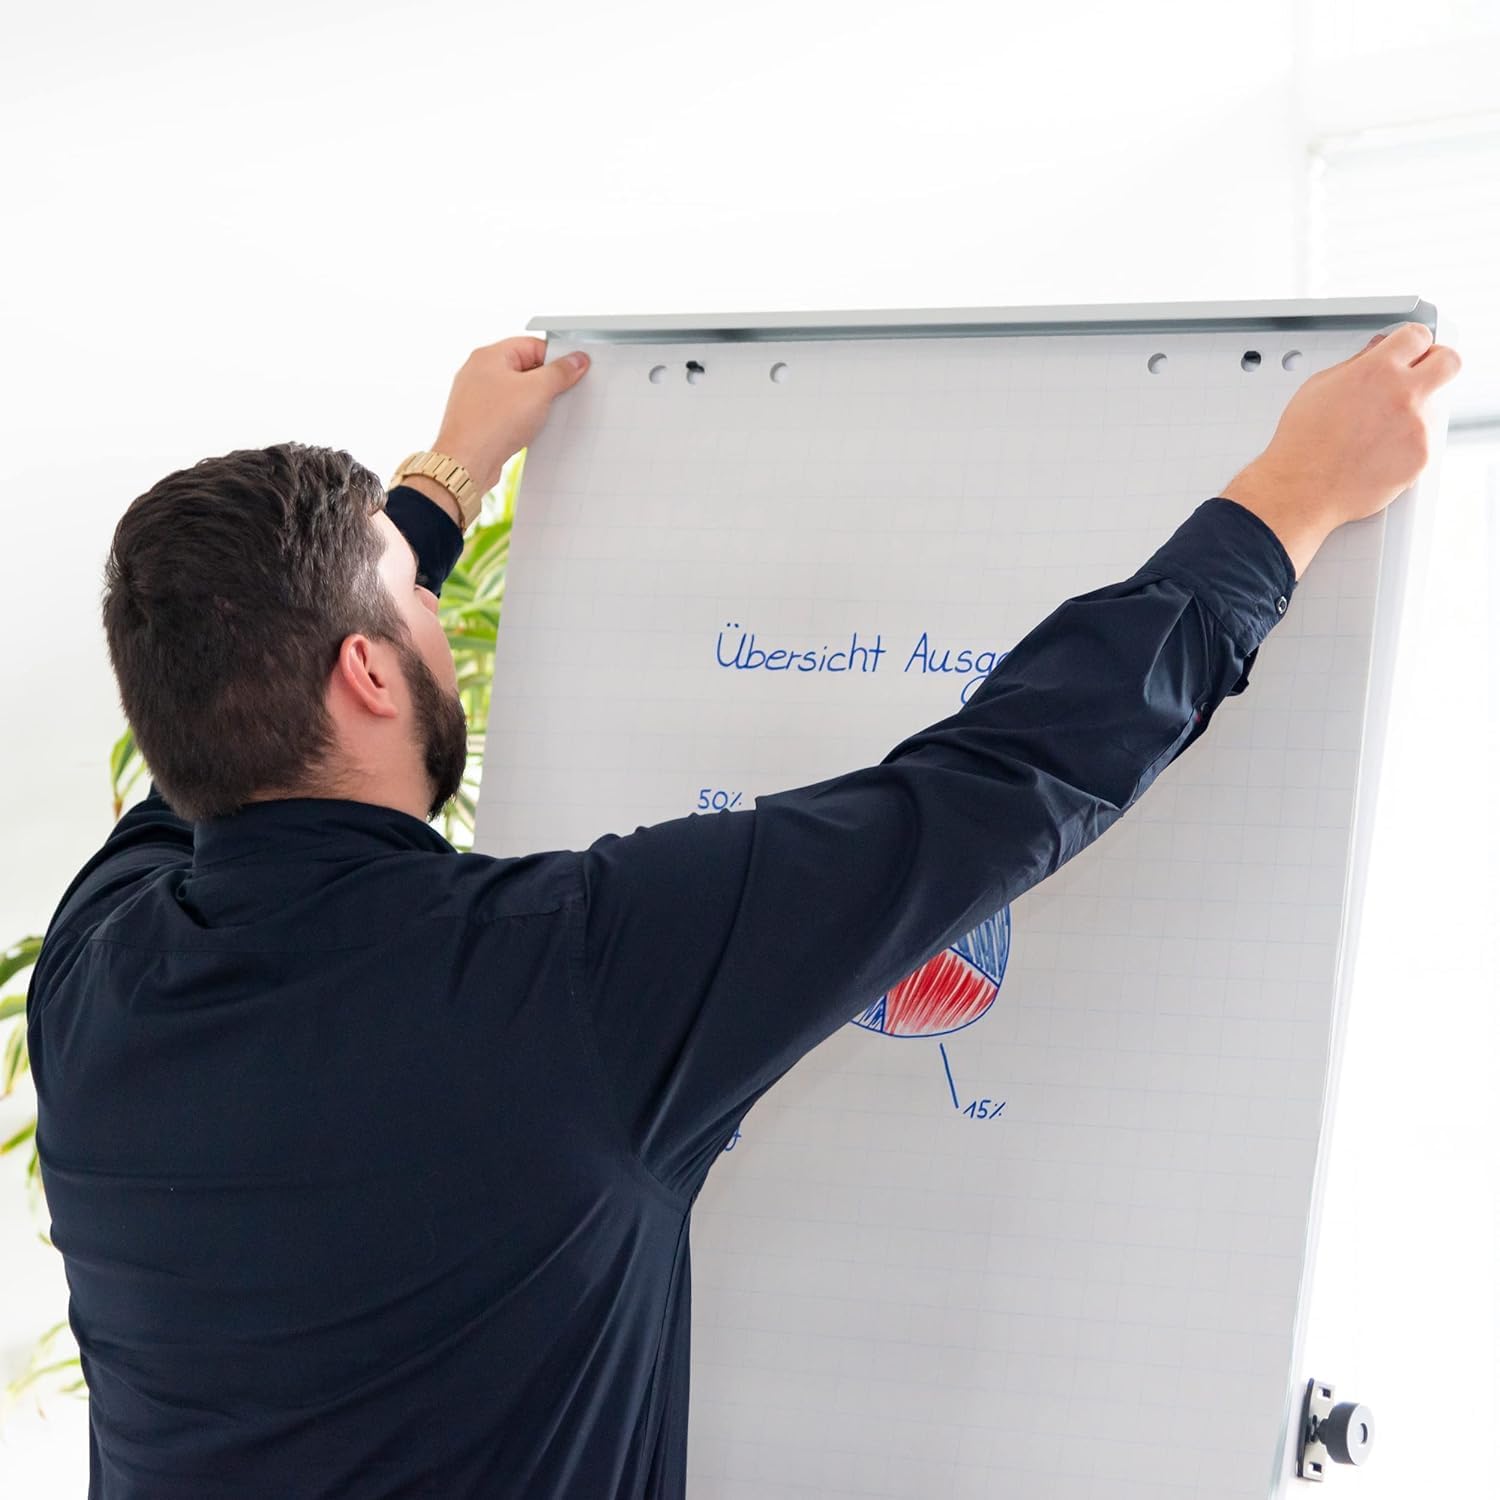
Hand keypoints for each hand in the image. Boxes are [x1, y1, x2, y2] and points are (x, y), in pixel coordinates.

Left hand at [429, 336, 590, 497]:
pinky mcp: (479, 420)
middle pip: (525, 368)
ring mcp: (477, 397)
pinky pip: (507, 413)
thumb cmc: (491, 424)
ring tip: (541, 417)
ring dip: (534, 404)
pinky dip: (521, 419)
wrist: (466, 463)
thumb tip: (575, 360)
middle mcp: (479, 372)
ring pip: (516, 393)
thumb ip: (560, 372)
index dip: (556, 358)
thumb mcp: (537, 391)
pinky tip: (528, 431)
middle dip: (546, 383)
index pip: (532, 346)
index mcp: (489, 356)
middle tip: (560, 395)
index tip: (574, 371)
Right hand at [1220, 321, 1460, 577]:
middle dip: (1438, 363)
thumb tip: (1375, 353)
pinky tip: (1377, 453)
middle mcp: (1403, 394)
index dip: (1414, 342)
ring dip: (1414, 412)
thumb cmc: (1302, 444)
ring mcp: (1416, 426)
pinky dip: (1405, 446)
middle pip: (1449, 361)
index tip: (1411, 350)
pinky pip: (1424, 442)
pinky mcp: (1421, 456)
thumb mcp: (1318, 388)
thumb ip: (1356, 364)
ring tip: (1376, 433)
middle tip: (1424, 373)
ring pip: (1434, 407)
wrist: (1302, 490)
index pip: (1417, 336)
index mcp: (1376, 370)